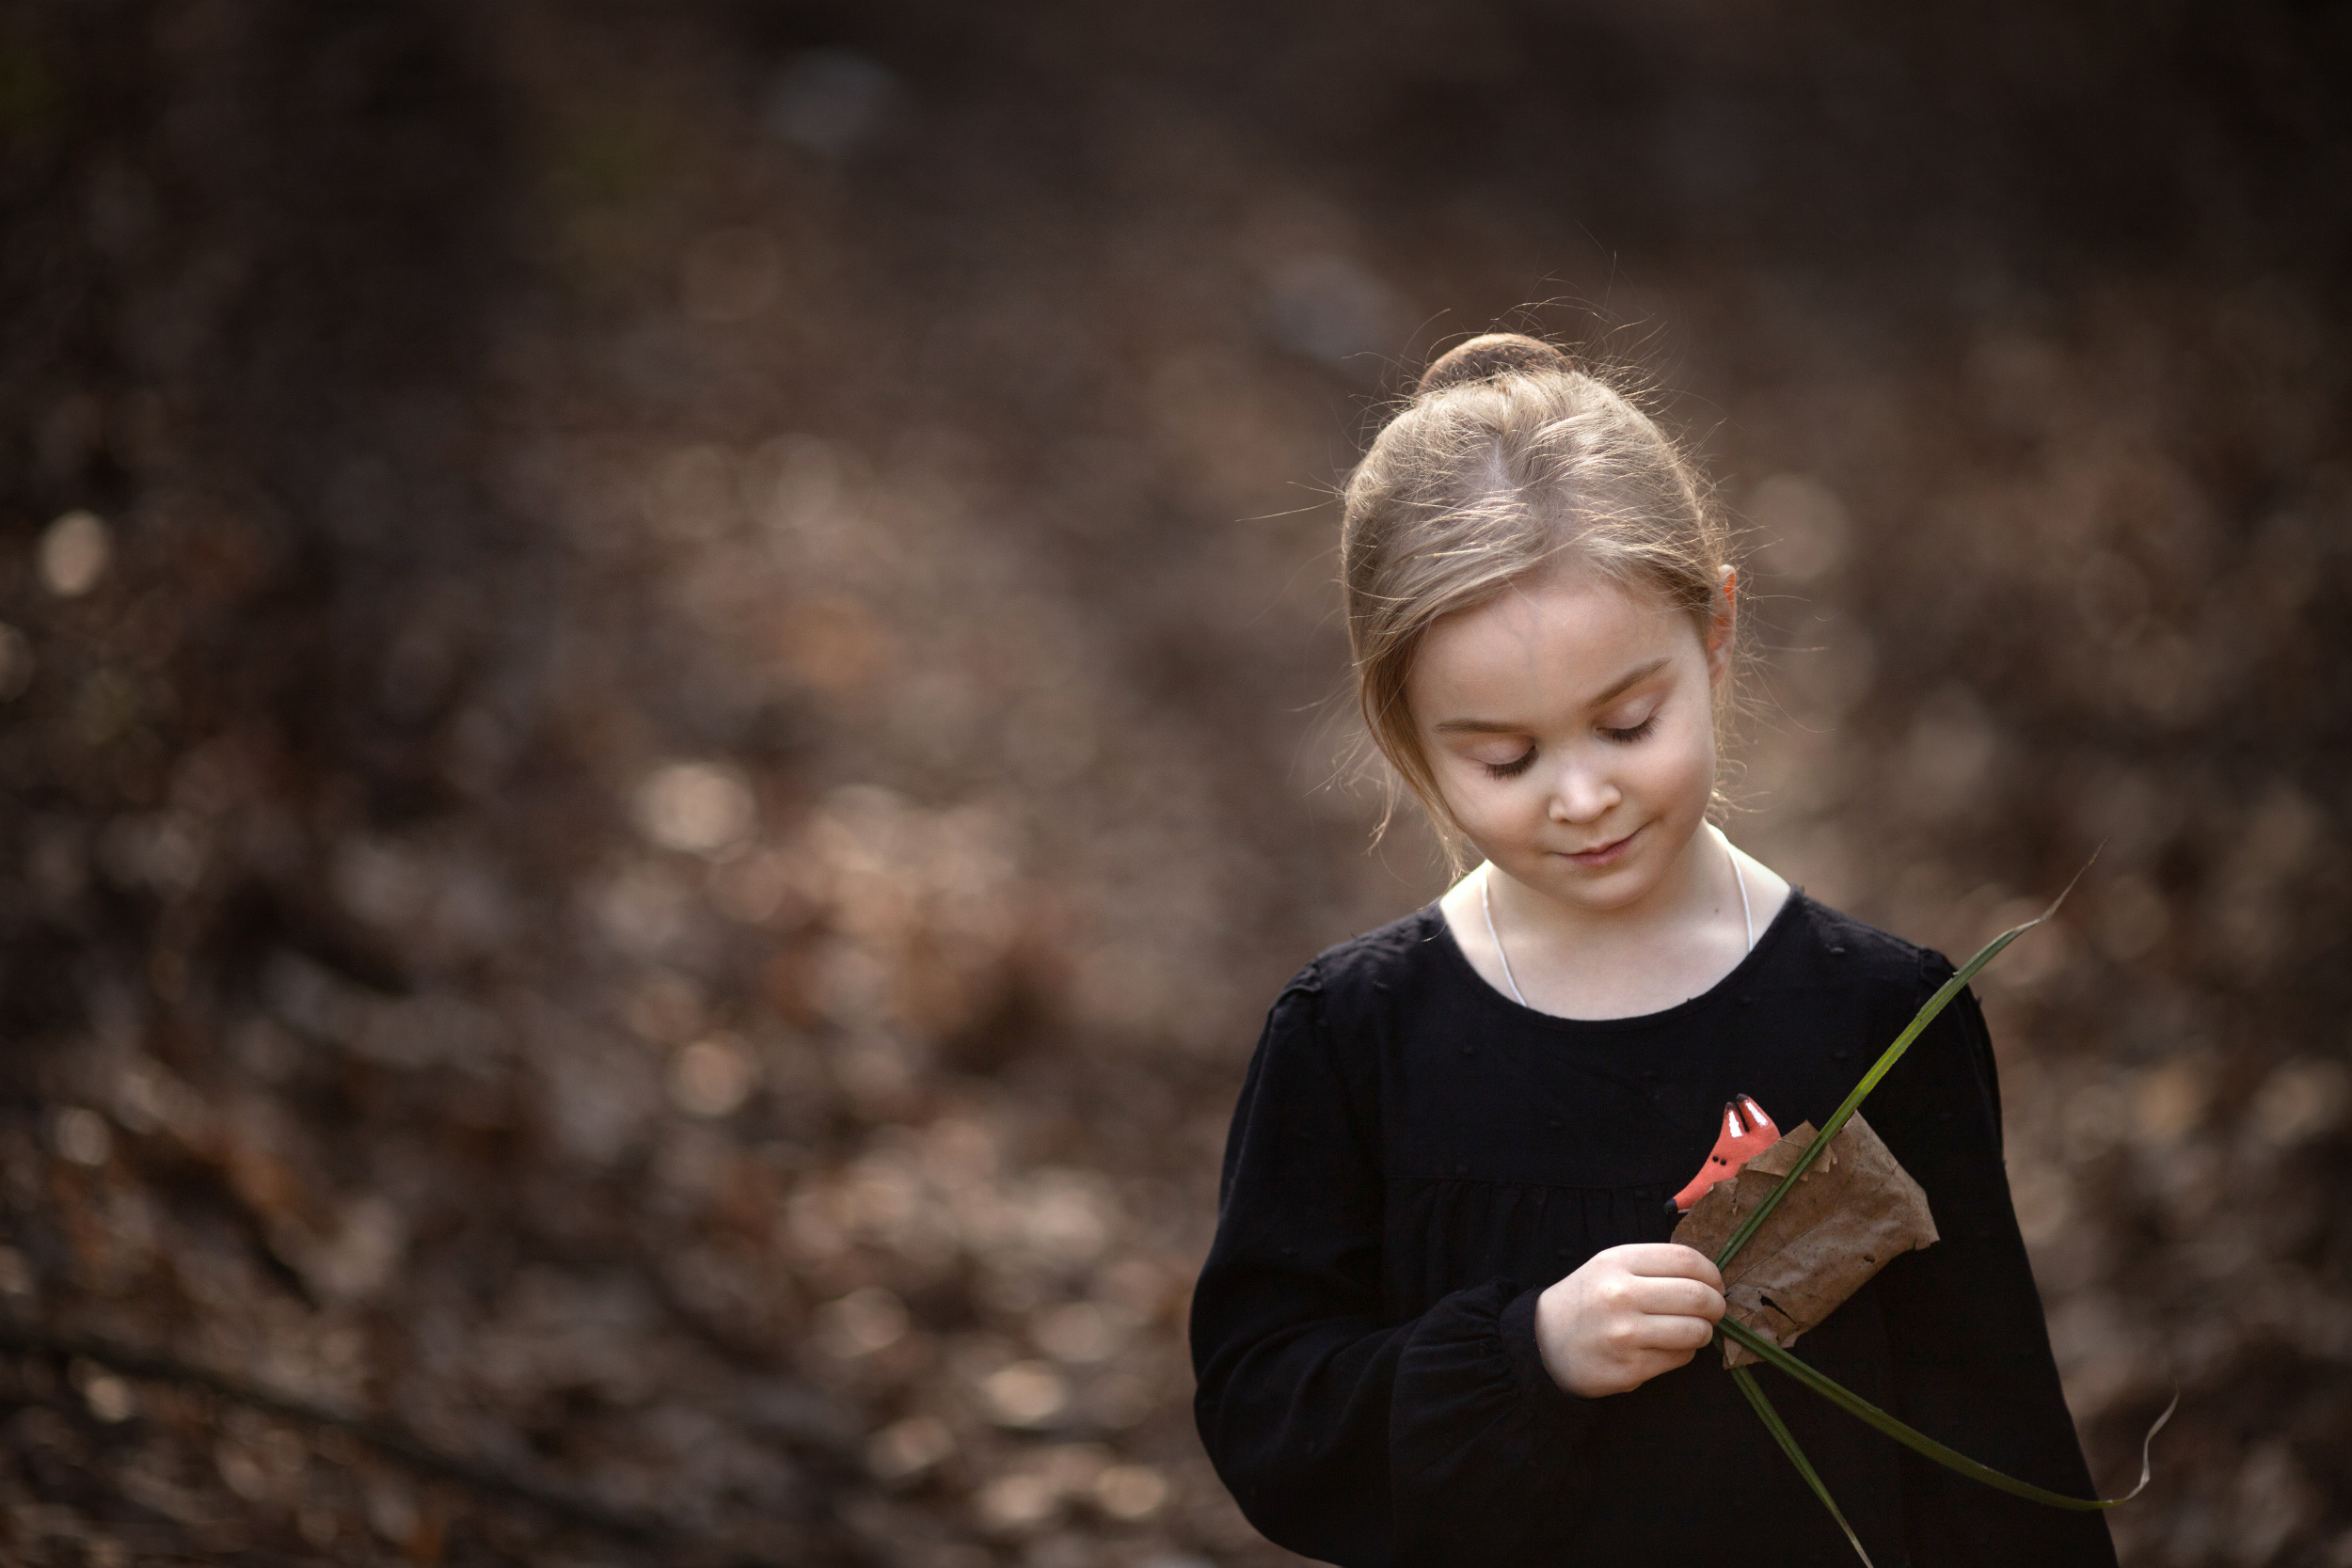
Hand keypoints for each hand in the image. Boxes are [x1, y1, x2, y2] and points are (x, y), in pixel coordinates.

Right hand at [1534, 1243, 1725, 1397]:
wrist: (1545, 1341)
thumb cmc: (1587, 1299)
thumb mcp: (1610, 1266)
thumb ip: (1654, 1265)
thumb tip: (1709, 1277)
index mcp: (1618, 1262)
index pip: (1686, 1260)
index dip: (1711, 1272)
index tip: (1714, 1283)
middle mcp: (1621, 1295)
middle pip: (1697, 1295)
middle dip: (1716, 1304)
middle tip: (1714, 1309)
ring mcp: (1626, 1334)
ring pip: (1696, 1330)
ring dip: (1704, 1331)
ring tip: (1693, 1329)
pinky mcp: (1631, 1369)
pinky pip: (1681, 1357)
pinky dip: (1685, 1352)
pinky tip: (1669, 1347)